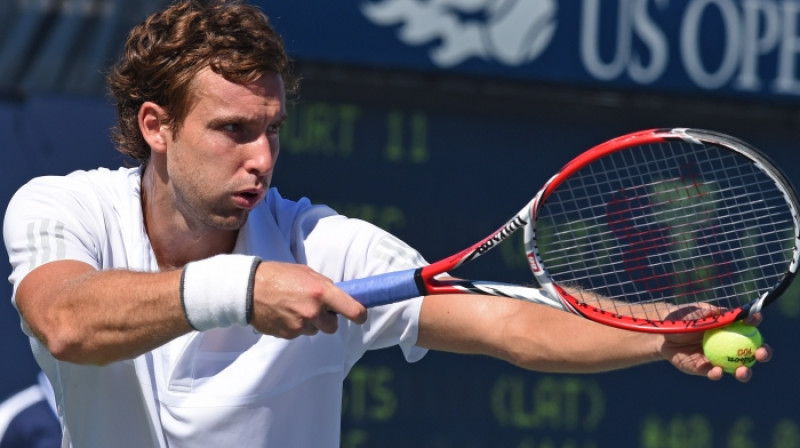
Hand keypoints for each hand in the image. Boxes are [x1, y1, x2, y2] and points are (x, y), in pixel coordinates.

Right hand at [249, 261, 366, 337]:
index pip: (352, 310)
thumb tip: (340, 296)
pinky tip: (284, 313)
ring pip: (315, 330)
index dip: (360, 315)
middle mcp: (313, 311)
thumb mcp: (306, 273)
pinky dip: (295, 326)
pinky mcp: (288, 335)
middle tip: (316, 307)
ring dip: (310, 322)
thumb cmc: (279, 275)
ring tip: (294, 307)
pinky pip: (299, 333)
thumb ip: (325, 285)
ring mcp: (300, 325)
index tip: (360, 316)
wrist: (247, 289)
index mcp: (321, 292)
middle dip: (327, 318)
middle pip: (333, 326)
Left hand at [660, 313, 771, 382]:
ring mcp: (720, 358)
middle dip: (763, 353)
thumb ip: (713, 314)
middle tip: (761, 354)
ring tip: (743, 370)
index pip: (748, 325)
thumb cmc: (681, 319)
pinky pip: (715, 374)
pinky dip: (718, 374)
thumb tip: (734, 313)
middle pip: (752, 351)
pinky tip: (717, 371)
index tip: (755, 319)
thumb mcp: (697, 313)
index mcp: (730, 328)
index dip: (755, 322)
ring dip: (745, 371)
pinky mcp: (705, 369)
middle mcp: (730, 345)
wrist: (661, 334)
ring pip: (738, 368)